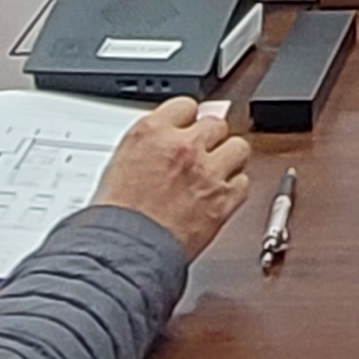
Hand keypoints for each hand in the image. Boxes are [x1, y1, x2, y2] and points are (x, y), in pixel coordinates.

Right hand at [87, 96, 258, 257]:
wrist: (124, 253)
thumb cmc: (114, 218)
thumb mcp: (120, 164)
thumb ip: (149, 144)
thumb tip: (167, 137)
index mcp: (152, 132)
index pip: (186, 106)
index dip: (188, 120)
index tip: (188, 129)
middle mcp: (184, 146)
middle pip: (216, 124)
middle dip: (210, 139)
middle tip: (201, 155)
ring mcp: (207, 171)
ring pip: (238, 147)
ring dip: (229, 159)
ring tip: (215, 173)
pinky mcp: (224, 198)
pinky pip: (244, 182)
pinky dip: (234, 189)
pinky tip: (219, 195)